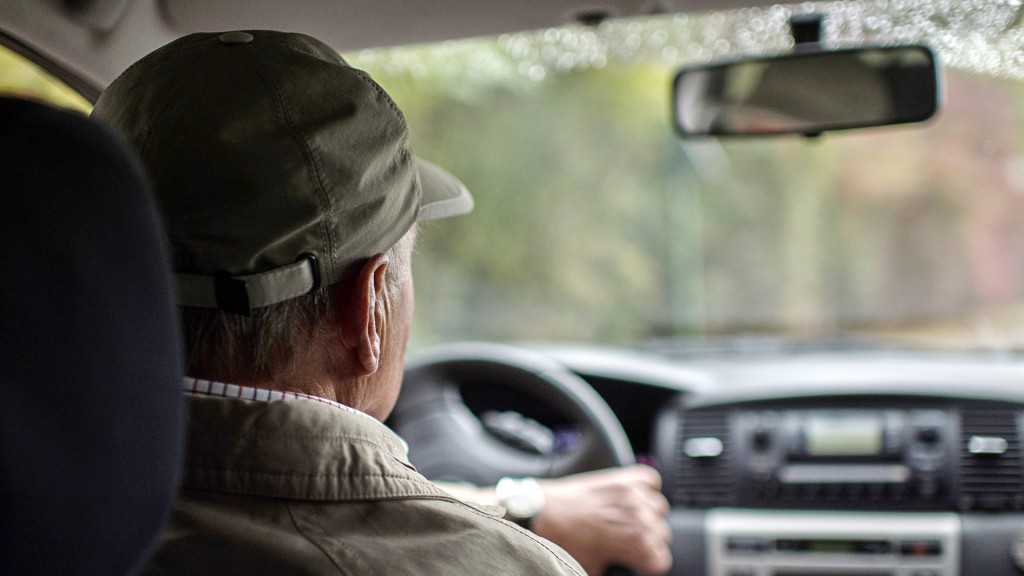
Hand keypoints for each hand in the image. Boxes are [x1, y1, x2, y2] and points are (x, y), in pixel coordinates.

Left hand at [530, 465, 671, 575]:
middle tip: (626, 541)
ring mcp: (634, 496)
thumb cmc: (565, 543)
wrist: (544, 515)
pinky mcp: (623, 479)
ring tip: (627, 519)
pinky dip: (646, 487)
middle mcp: (641, 519)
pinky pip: (651, 481)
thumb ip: (617, 569)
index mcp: (638, 546)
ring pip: (659, 509)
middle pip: (662, 535)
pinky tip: (632, 497)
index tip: (637, 561)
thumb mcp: (594, 568)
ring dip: (647, 514)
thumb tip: (620, 568)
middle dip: (647, 540)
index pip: (661, 559)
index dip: (647, 563)